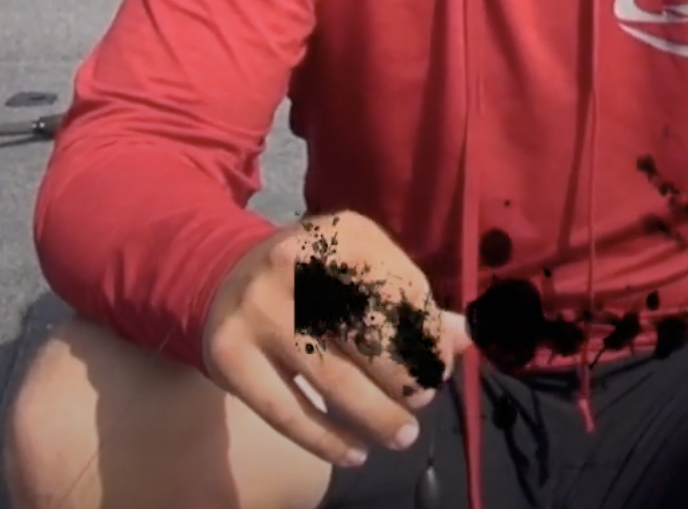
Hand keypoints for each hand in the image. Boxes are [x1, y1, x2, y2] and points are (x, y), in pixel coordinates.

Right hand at [201, 211, 472, 466]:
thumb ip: (411, 302)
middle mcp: (297, 265)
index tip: (440, 367)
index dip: (428, 338)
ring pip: (332, 378)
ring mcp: (259, 311)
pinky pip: (288, 410)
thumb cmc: (313, 277)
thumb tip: (467, 339)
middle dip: (406, 377)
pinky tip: (354, 453)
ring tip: (401, 435)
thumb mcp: (361, 269)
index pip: (401, 292)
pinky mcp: (230, 354)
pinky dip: (326, 440)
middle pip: (370, 335)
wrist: (221, 275)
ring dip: (376, 415)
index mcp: (341, 235)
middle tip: (420, 400)